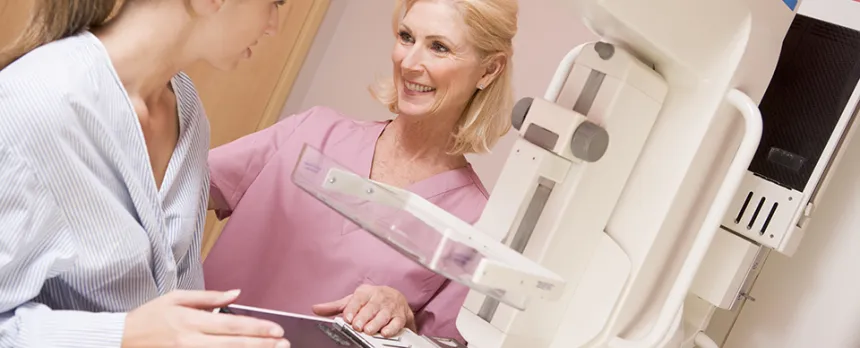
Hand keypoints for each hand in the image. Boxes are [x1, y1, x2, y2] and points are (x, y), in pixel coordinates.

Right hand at [122, 289, 289, 347]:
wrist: (119, 340)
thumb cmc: (148, 317)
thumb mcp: (176, 298)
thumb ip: (208, 298)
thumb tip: (236, 293)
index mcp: (190, 321)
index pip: (231, 326)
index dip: (257, 329)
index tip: (277, 330)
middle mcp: (191, 342)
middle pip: (233, 345)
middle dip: (262, 345)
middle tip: (284, 343)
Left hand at [312, 284, 415, 336]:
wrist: (396, 298)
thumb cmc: (371, 300)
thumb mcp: (353, 300)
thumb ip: (335, 306)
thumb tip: (316, 309)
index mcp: (365, 292)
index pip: (358, 298)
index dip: (352, 308)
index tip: (347, 318)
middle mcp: (379, 298)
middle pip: (371, 307)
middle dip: (364, 317)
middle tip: (357, 326)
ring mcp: (390, 307)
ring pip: (384, 315)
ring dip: (376, 323)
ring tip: (369, 330)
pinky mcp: (400, 316)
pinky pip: (397, 322)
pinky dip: (392, 328)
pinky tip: (385, 332)